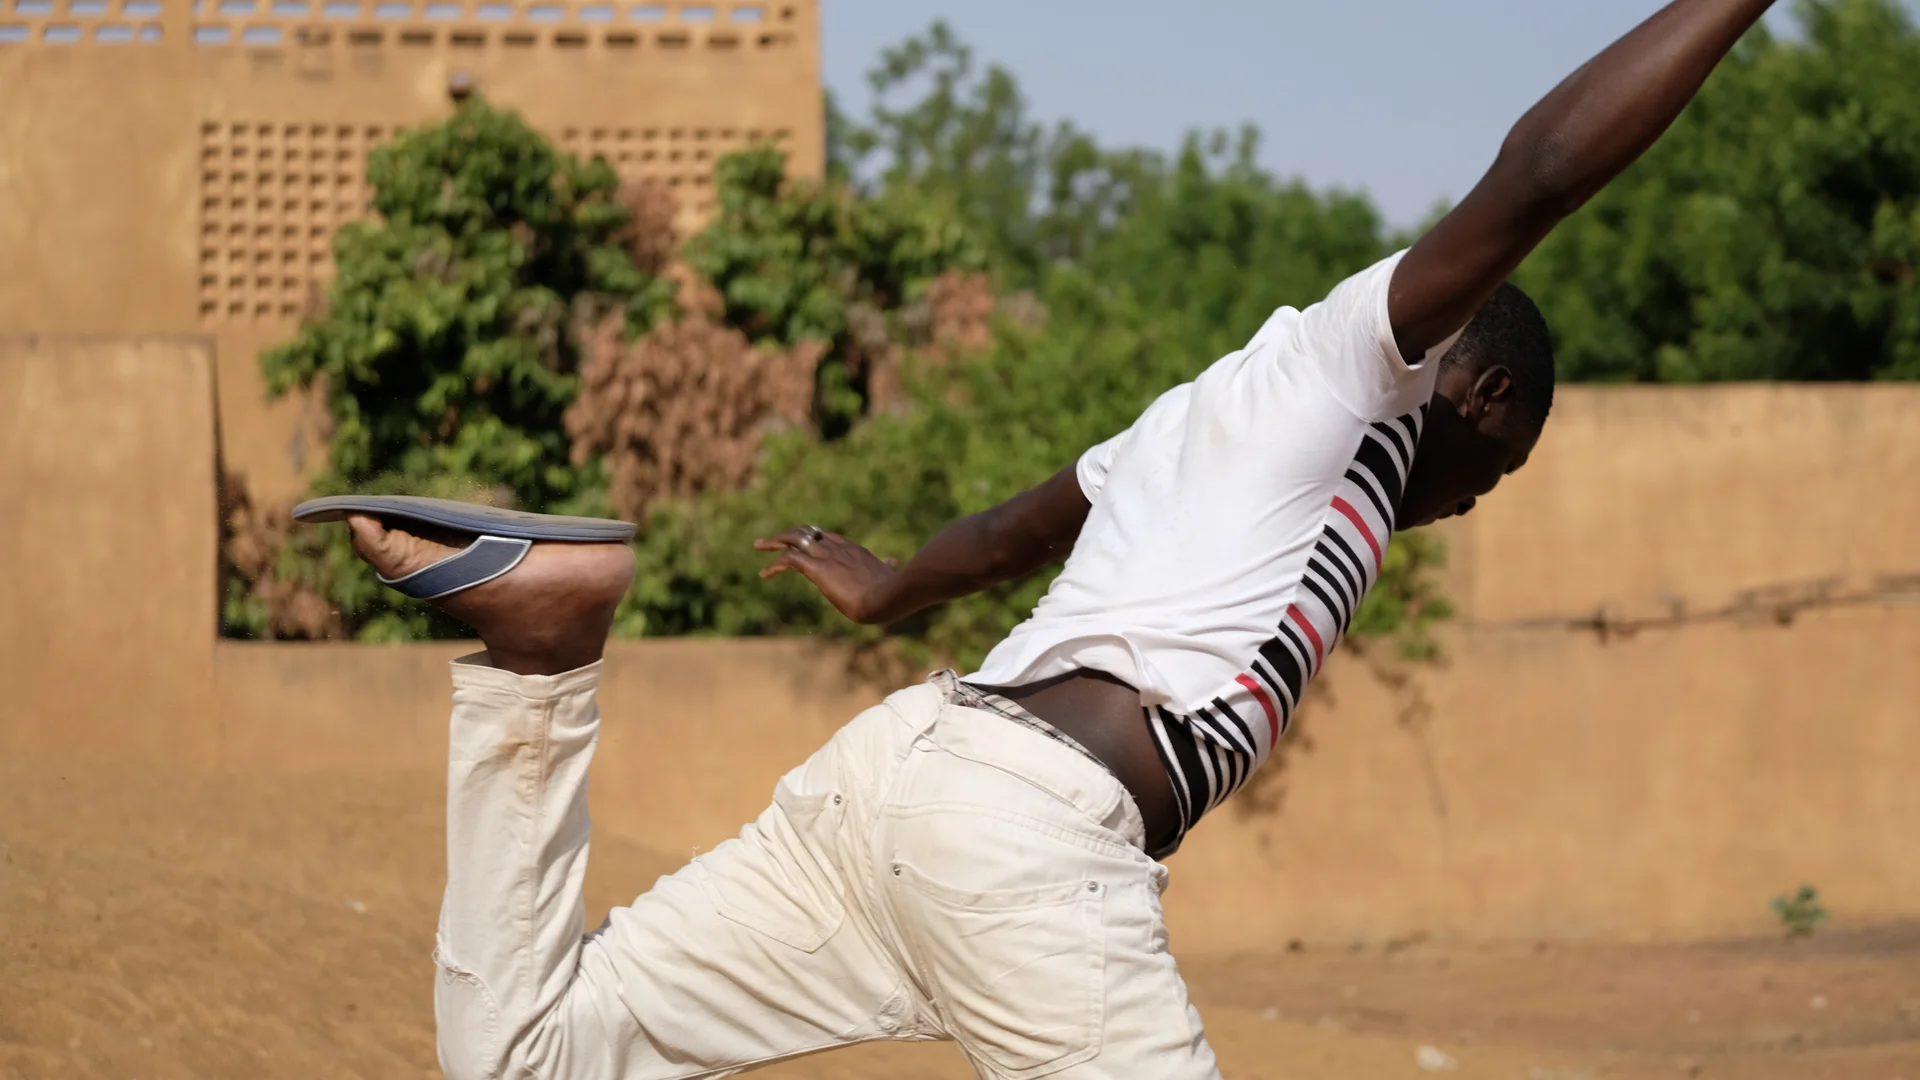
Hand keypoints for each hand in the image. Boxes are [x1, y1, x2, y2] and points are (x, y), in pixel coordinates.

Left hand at [754, 525, 900, 623]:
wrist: (885, 597)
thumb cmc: (889, 591)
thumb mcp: (887, 574)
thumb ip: (887, 567)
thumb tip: (892, 561)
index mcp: (853, 549)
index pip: (827, 536)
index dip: (812, 539)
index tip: (801, 547)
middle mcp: (838, 547)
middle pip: (808, 531)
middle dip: (788, 534)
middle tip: (771, 540)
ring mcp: (827, 556)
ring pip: (794, 538)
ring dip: (775, 541)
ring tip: (759, 546)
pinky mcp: (818, 568)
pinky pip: (789, 559)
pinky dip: (774, 564)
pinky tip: (765, 573)